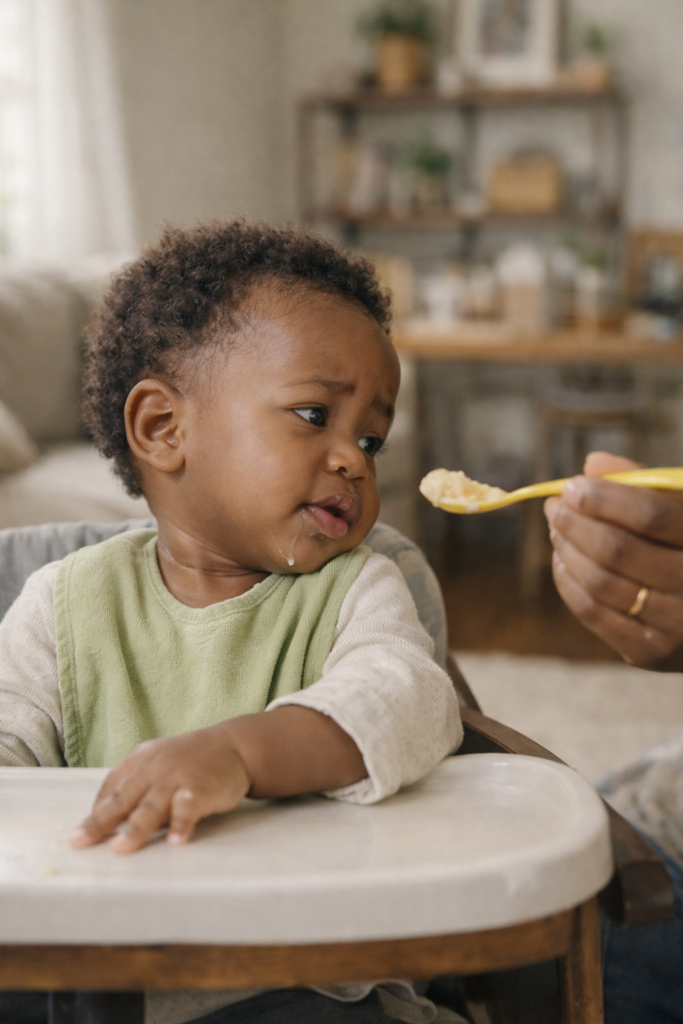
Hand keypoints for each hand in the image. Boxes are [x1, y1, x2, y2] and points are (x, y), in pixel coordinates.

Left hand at [70, 723, 250, 852]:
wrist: (234, 746)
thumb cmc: (189, 761)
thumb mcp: (157, 764)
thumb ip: (135, 787)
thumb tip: (106, 822)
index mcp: (140, 761)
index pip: (111, 787)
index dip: (95, 812)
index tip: (80, 835)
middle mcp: (154, 768)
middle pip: (123, 797)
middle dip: (100, 821)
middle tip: (80, 841)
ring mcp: (178, 777)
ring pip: (152, 805)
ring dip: (136, 827)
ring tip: (120, 848)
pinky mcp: (202, 788)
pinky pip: (189, 807)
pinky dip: (182, 823)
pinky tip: (176, 841)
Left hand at [545, 451, 682, 669]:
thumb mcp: (679, 512)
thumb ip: (643, 484)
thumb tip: (593, 464)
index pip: (650, 514)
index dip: (605, 497)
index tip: (572, 485)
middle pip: (618, 550)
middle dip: (576, 523)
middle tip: (554, 507)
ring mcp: (675, 625)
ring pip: (601, 582)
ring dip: (567, 550)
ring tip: (556, 529)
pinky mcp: (650, 652)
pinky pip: (593, 613)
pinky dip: (568, 582)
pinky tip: (561, 560)